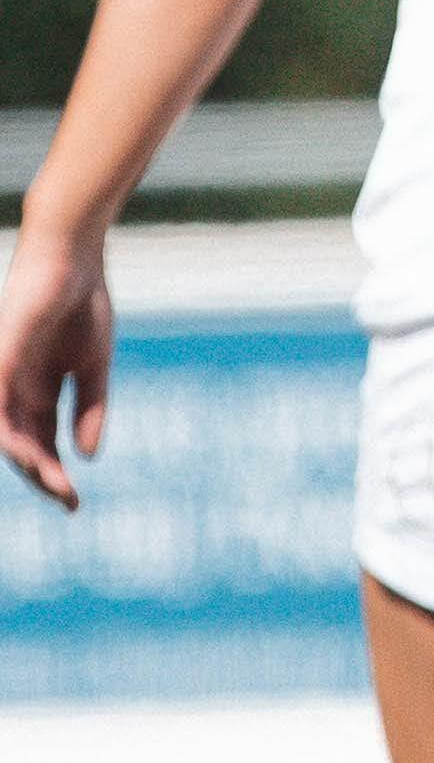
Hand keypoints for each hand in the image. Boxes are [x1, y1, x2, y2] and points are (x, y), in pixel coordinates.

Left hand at [0, 234, 113, 509]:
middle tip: (66, 501)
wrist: (74, 257)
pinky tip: (28, 452)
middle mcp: (14, 391)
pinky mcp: (1, 360)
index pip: (41, 445)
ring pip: (5, 433)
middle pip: (22, 446)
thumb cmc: (83, 303)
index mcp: (38, 393)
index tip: (74, 505)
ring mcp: (5, 377)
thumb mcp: (94, 365)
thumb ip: (90, 408)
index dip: (55, 476)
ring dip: (27, 462)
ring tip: (52, 482)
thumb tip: (86, 456)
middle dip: (43, 476)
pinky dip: (10, 433)